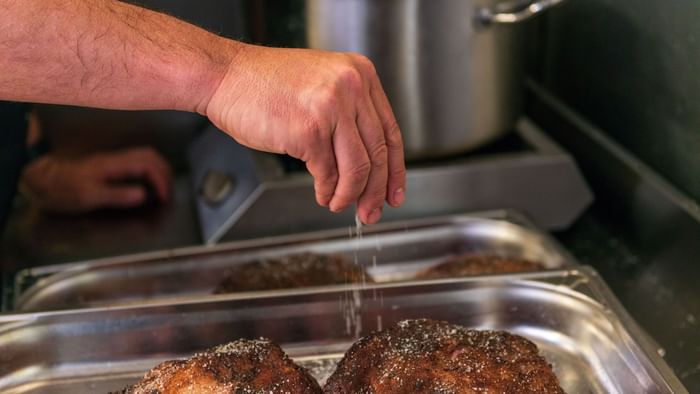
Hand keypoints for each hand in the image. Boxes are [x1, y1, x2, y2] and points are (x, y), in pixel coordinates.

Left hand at [20, 147, 171, 212]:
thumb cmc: (62, 190)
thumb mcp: (88, 197)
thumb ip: (117, 195)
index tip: (163, 198)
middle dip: (165, 173)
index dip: (161, 181)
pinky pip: (137, 162)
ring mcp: (112, 160)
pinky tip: (146, 184)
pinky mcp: (108, 165)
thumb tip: (144, 194)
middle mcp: (115, 158)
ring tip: (162, 188)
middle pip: (150, 156)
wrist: (41, 180)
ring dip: (158, 170)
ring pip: (145, 156)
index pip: (147, 165)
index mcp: (113, 165)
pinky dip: (149, 171)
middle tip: (168, 193)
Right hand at [205, 44, 405, 223]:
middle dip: (376, 191)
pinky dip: (328, 191)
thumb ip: (349, 114)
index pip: (390, 131)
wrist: (226, 76)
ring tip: (339, 205)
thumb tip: (368, 164)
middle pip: (379, 153)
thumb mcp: (322, 84)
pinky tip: (323, 195)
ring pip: (358, 168)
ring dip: (351, 196)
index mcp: (361, 74)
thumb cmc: (265, 84)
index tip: (394, 193)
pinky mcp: (310, 130)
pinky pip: (329, 173)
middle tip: (371, 212)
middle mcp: (352, 87)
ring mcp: (332, 108)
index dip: (395, 169)